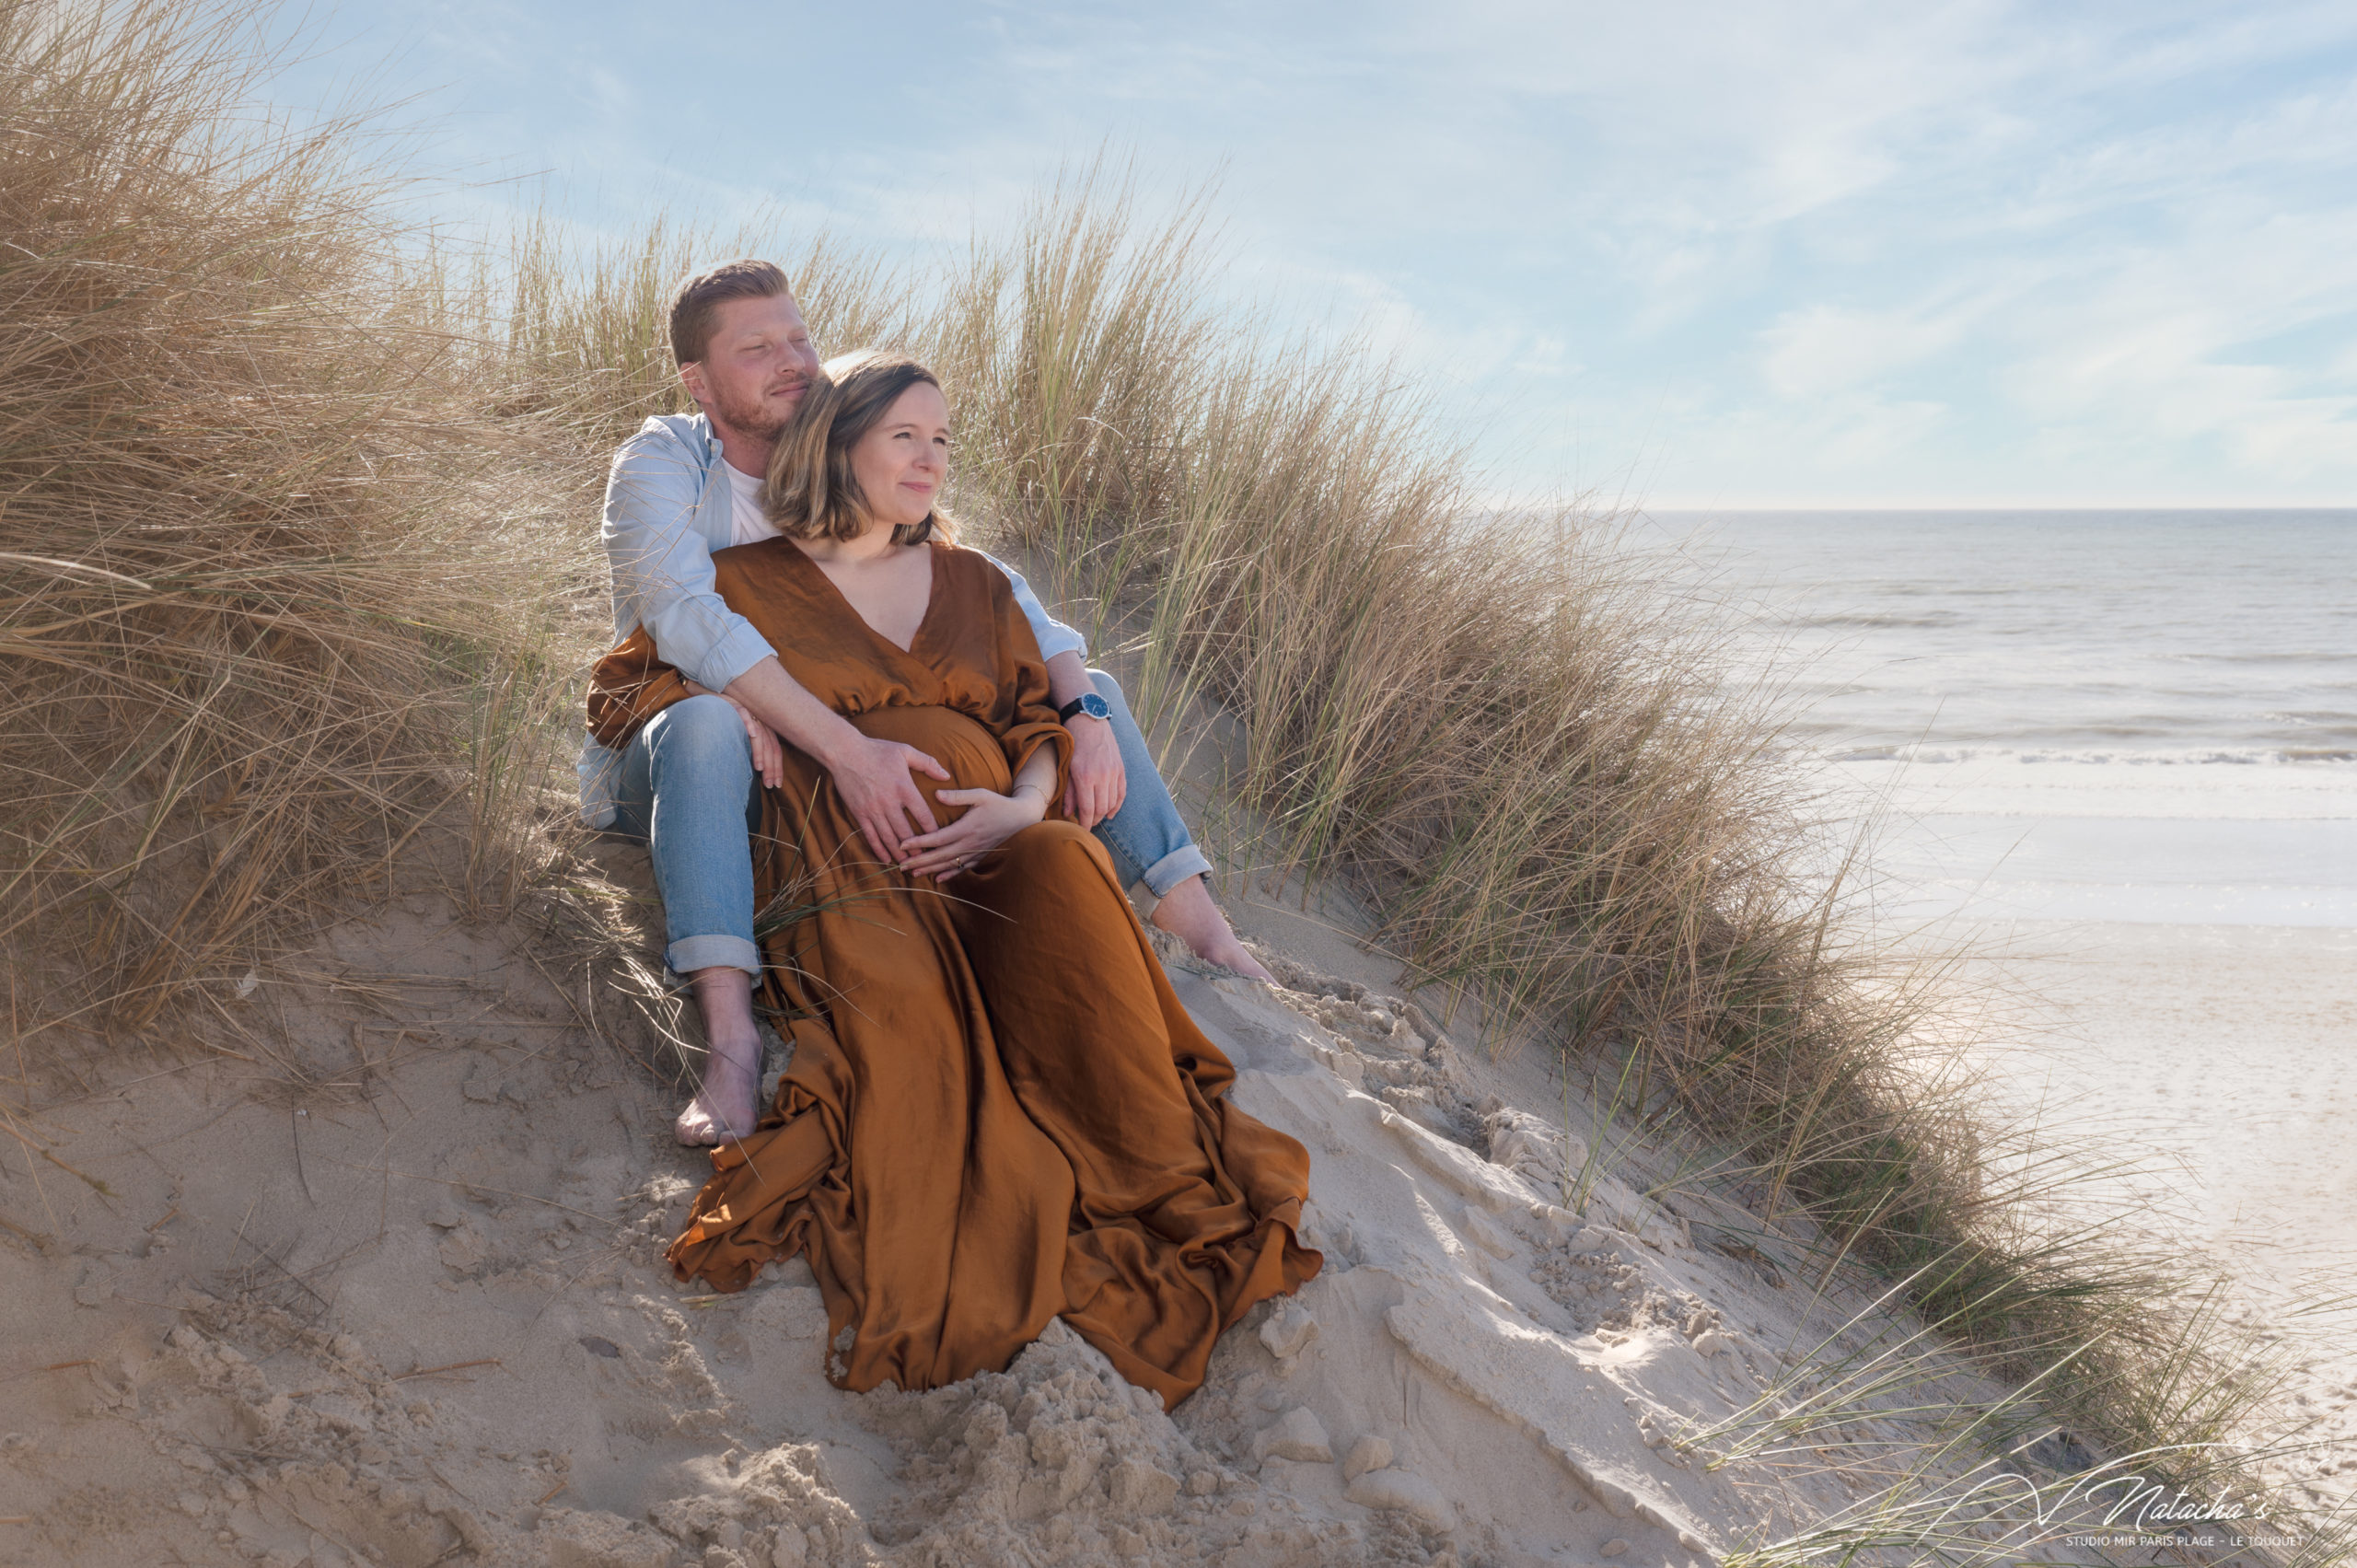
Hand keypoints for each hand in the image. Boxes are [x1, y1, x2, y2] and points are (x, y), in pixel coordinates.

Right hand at [682, 678, 783, 788]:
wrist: (709, 703)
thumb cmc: (722, 725)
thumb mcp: (738, 740)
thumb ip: (747, 753)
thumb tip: (753, 775)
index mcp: (763, 730)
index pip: (774, 750)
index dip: (777, 768)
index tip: (777, 785)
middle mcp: (759, 721)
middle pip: (770, 745)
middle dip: (771, 767)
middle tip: (770, 784)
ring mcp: (748, 713)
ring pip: (760, 734)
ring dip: (760, 751)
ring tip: (759, 768)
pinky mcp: (735, 704)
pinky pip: (744, 714)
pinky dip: (749, 723)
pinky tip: (752, 734)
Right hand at [826, 733, 951, 865]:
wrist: (845, 752)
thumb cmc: (877, 750)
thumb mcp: (905, 751)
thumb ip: (928, 763)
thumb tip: (946, 776)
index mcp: (904, 788)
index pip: (923, 815)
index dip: (933, 830)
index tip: (940, 839)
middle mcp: (889, 802)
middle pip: (906, 833)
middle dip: (917, 848)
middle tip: (925, 859)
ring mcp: (873, 810)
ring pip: (889, 838)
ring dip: (899, 853)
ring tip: (908, 864)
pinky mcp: (860, 813)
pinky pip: (870, 836)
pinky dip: (879, 849)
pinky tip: (886, 858)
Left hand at [898, 786, 1047, 881]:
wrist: (1022, 818)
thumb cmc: (999, 803)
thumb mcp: (980, 794)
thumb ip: (958, 796)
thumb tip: (937, 794)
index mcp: (967, 828)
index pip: (938, 838)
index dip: (918, 842)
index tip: (902, 845)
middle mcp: (970, 844)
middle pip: (939, 856)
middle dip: (919, 861)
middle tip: (900, 865)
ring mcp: (975, 853)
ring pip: (948, 864)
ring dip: (929, 870)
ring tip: (912, 873)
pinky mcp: (980, 856)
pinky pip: (962, 869)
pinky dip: (949, 875)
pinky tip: (937, 879)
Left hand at [1060, 714, 1126, 827]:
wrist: (1088, 720)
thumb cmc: (1072, 743)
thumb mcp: (1065, 767)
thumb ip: (1067, 791)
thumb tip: (1068, 813)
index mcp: (1085, 777)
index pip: (1087, 810)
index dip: (1085, 824)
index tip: (1082, 831)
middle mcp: (1102, 776)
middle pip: (1101, 809)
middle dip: (1094, 820)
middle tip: (1087, 825)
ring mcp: (1113, 772)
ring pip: (1112, 802)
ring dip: (1104, 813)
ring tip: (1096, 818)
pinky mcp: (1120, 768)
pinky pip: (1122, 792)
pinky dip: (1117, 805)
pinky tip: (1110, 812)